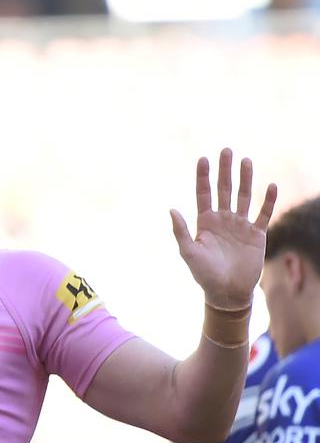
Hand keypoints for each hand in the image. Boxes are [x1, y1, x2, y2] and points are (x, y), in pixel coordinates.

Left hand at [170, 148, 277, 309]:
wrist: (226, 292)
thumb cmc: (204, 274)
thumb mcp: (189, 252)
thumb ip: (181, 231)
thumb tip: (171, 209)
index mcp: (205, 222)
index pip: (204, 193)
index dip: (203, 176)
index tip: (203, 158)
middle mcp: (223, 219)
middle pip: (225, 189)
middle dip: (225, 170)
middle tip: (226, 150)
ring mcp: (240, 225)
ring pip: (244, 197)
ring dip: (245, 179)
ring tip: (246, 160)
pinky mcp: (257, 234)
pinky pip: (263, 213)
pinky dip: (267, 200)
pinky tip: (270, 185)